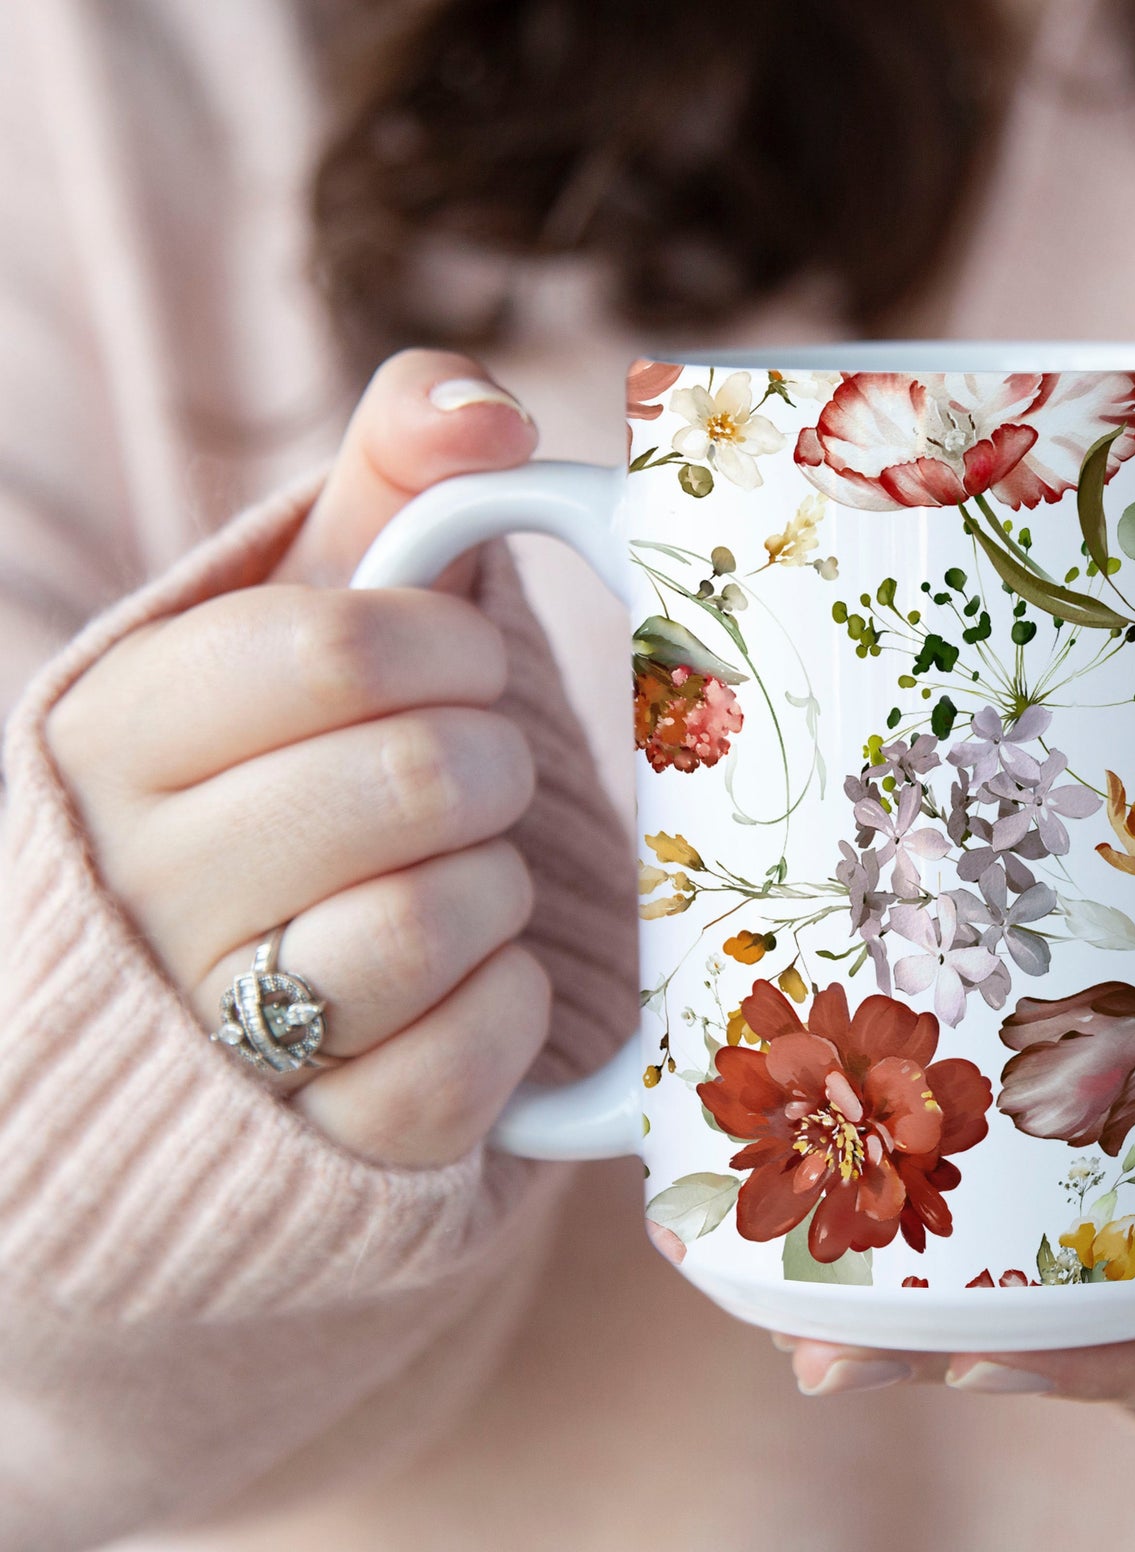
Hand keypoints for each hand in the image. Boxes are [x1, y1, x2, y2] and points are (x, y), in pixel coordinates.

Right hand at [47, 350, 550, 1166]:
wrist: (229, 1004)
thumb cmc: (292, 772)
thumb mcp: (310, 611)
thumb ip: (388, 479)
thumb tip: (481, 406)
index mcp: (115, 729)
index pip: (335, 642)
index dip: (451, 647)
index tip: (462, 665)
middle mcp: (135, 885)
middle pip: (416, 779)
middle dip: (489, 765)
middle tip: (473, 778)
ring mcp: (208, 1033)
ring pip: (435, 924)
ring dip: (499, 889)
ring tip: (464, 878)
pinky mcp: (307, 1148)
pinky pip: (460, 1067)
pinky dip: (508, 1012)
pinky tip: (474, 981)